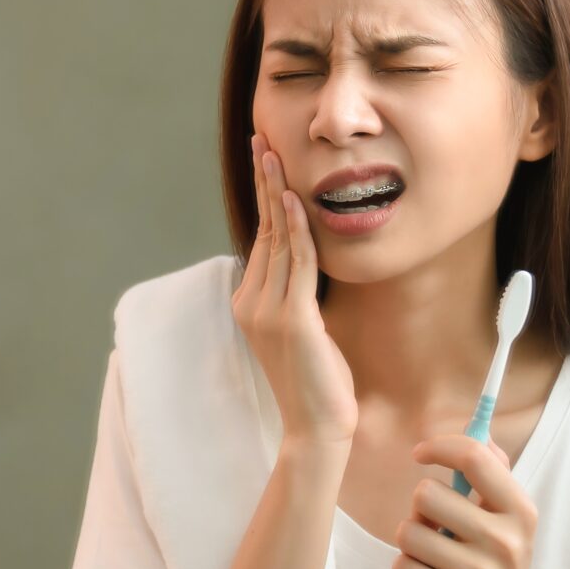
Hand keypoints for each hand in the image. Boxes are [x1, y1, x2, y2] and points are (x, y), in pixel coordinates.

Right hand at [233, 134, 355, 451]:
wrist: (318, 427)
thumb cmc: (319, 382)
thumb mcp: (307, 328)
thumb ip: (299, 294)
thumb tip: (309, 261)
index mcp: (250, 304)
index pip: (262, 240)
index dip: (264, 198)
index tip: (266, 160)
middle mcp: (252, 303)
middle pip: (262, 230)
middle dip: (263, 183)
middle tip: (264, 141)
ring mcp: (268, 311)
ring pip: (276, 240)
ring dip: (277, 194)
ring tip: (275, 156)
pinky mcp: (292, 320)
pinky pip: (295, 263)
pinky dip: (297, 229)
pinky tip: (296, 200)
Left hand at [393, 434, 543, 568]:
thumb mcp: (509, 528)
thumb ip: (494, 481)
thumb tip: (482, 434)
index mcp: (520, 512)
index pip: (475, 456)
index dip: (439, 446)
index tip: (419, 453)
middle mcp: (505, 539)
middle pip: (426, 494)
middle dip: (419, 513)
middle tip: (437, 535)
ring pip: (408, 531)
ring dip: (411, 547)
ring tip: (435, 564)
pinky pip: (402, 566)